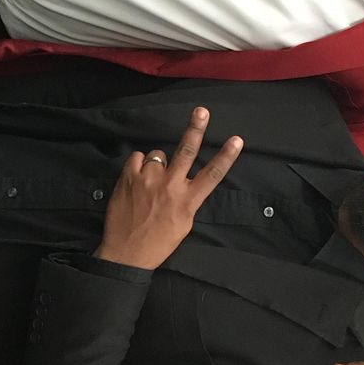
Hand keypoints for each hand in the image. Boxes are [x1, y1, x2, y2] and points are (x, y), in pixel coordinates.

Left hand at [94, 107, 242, 269]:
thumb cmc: (159, 242)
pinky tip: (137, 180)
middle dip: (196, 128)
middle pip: (187, 150)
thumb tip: (187, 180)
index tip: (237, 140)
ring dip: (156, 164)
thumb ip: (188, 199)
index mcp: (188, 200)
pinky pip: (138, 157)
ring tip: (150, 183)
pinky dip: (138, 165)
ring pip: (158, 154)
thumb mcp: (184, 224)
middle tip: (201, 111)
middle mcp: (170, 186)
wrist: (126, 253)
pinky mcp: (129, 177)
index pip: (213, 174)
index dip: (227, 156)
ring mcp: (148, 179)